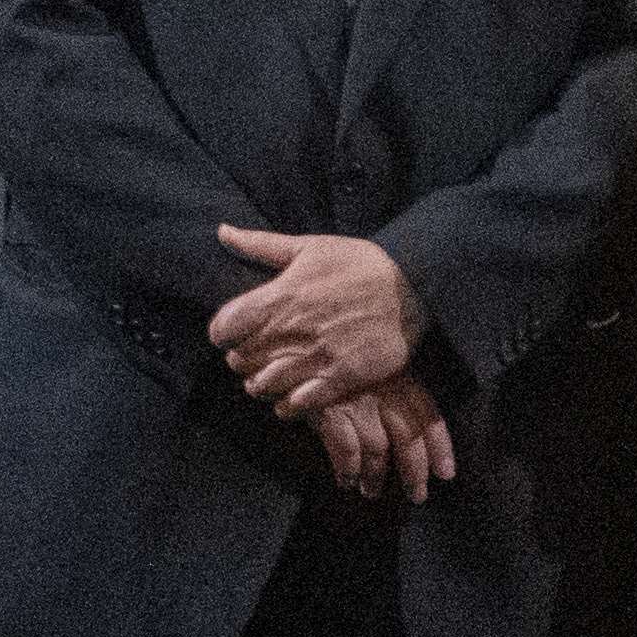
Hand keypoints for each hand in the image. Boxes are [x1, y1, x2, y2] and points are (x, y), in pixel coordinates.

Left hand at [212, 228, 423, 411]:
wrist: (414, 287)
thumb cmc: (359, 264)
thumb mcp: (311, 246)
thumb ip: (261, 244)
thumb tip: (222, 231)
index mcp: (280, 296)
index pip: (223, 327)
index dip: (222, 331)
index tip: (231, 331)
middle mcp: (292, 330)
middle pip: (239, 360)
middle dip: (240, 359)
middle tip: (253, 354)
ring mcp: (315, 357)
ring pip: (263, 386)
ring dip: (260, 384)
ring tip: (269, 377)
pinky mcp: (339, 379)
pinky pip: (296, 405)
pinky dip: (288, 405)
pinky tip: (292, 395)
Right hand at [314, 373, 453, 504]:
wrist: (298, 351)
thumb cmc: (340, 365)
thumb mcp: (375, 371)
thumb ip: (394, 398)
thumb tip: (410, 444)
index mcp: (401, 375)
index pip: (428, 415)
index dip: (440, 447)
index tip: (446, 473)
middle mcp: (384, 387)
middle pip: (408, 437)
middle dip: (414, 471)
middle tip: (417, 495)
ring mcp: (357, 399)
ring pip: (378, 448)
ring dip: (376, 476)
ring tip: (372, 491)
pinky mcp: (329, 410)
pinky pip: (347, 450)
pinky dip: (348, 470)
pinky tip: (346, 481)